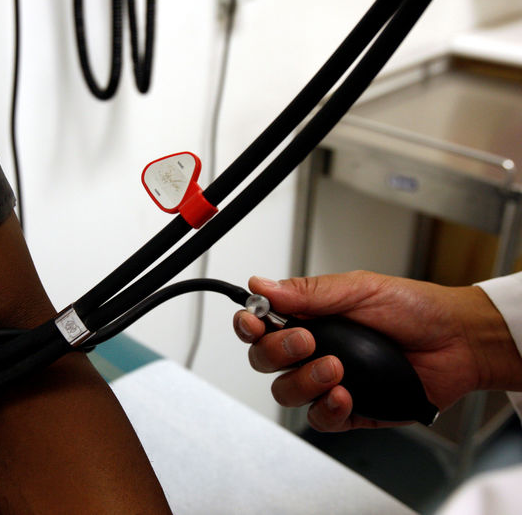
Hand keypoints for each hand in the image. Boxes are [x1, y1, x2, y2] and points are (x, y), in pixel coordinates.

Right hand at [232, 271, 520, 431]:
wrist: (457, 342)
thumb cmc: (413, 309)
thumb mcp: (359, 288)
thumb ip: (309, 292)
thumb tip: (262, 286)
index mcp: (308, 316)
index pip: (259, 325)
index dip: (248, 325)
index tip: (254, 322)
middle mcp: (312, 350)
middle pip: (264, 360)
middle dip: (278, 351)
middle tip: (308, 340)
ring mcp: (327, 382)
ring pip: (286, 392)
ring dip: (305, 381)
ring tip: (337, 368)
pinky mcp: (347, 410)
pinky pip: (319, 419)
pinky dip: (328, 408)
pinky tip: (345, 395)